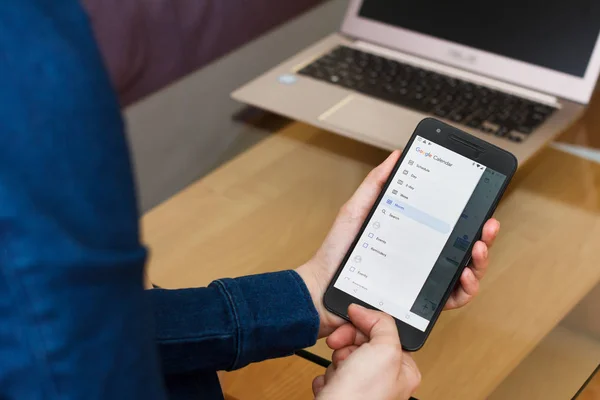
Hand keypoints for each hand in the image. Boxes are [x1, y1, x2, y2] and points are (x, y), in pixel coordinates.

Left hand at [296, 151, 500, 336]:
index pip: (447, 225)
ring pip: (464, 272)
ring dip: (480, 261)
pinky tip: (465, 276)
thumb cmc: (338, 252)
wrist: (322, 288)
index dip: (467, 215)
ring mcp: (423, 281)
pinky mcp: (420, 303)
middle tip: (488, 224)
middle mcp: (422, 258)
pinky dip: (465, 290)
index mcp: (412, 236)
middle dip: (483, 236)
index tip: (480, 201)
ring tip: (478, 248)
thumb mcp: (356, 210)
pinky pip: (451, 299)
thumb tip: (396, 156)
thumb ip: (376, 184)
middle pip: (462, 247)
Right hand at [312, 304, 420, 399]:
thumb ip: (382, 324)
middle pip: (362, 343)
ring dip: (335, 361)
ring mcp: (362, 388)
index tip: (353, 319)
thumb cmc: (362, 397)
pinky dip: (326, 377)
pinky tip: (331, 386)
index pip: (384, 332)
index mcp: (402, 369)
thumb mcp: (384, 349)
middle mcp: (385, 380)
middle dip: (347, 344)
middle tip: (340, 348)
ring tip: (339, 375)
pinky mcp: (342, 395)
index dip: (366, 325)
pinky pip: (330, 374)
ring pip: (344, 356)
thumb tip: (365, 311)